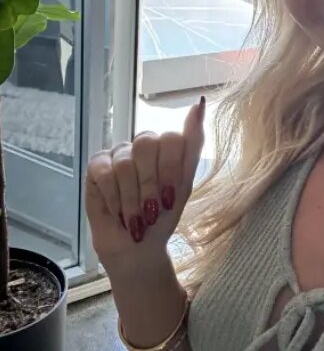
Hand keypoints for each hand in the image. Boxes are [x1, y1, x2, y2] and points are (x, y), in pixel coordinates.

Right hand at [85, 97, 204, 269]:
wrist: (138, 247)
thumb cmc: (163, 217)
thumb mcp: (185, 184)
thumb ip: (193, 143)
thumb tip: (199, 103)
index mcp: (168, 146)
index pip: (171, 137)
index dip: (169, 169)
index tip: (169, 197)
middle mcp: (143, 144)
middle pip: (146, 144)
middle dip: (149, 185)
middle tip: (151, 210)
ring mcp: (119, 153)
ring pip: (125, 163)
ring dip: (131, 199)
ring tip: (135, 218)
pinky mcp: (96, 165)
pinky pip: (104, 172)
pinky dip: (114, 197)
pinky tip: (118, 212)